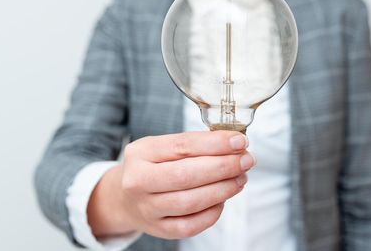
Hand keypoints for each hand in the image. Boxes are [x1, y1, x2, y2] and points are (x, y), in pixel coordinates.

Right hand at [87, 130, 254, 238]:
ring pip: (191, 202)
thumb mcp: (163, 147)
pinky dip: (213, 212)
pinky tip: (223, 199)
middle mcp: (138, 181)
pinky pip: (191, 225)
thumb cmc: (152, 166)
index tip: (240, 141)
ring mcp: (147, 208)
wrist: (125, 197)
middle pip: (186, 175)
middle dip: (224, 167)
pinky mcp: (158, 229)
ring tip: (240, 178)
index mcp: (140, 152)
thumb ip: (194, 144)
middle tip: (246, 161)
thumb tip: (234, 144)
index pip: (182, 146)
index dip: (215, 144)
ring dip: (223, 189)